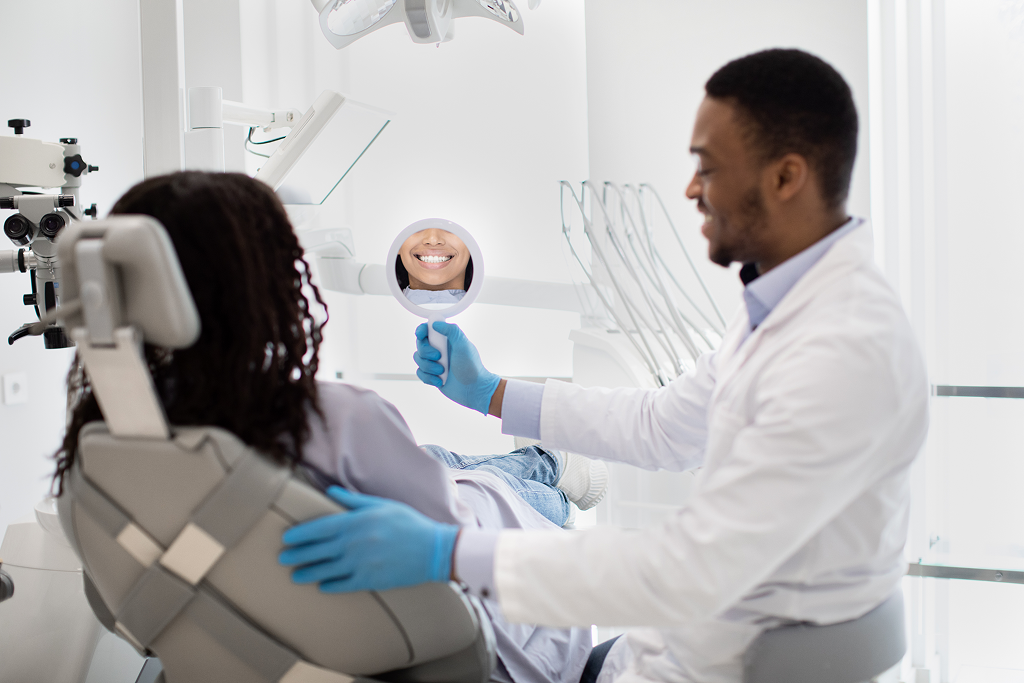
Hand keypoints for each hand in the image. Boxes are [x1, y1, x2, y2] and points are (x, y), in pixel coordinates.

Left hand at [279, 486, 458, 592]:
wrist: (434, 549)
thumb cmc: (408, 523)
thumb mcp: (382, 505)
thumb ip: (354, 500)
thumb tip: (331, 491)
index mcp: (356, 522)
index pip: (320, 528)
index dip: (301, 533)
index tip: (287, 537)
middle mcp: (354, 543)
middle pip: (318, 550)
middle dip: (298, 555)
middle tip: (282, 559)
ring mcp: (361, 563)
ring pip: (327, 570)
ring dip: (309, 573)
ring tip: (296, 576)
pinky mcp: (370, 580)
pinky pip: (344, 584)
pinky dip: (331, 586)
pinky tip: (322, 587)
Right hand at [413, 321, 500, 413]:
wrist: (474, 389)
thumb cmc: (472, 367)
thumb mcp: (464, 345)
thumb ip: (452, 331)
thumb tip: (436, 324)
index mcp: (446, 339)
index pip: (428, 329)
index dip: (421, 330)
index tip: (421, 335)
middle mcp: (439, 349)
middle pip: (420, 345)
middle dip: (426, 352)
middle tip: (439, 356)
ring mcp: (435, 362)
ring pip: (418, 359)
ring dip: (428, 366)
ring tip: (442, 371)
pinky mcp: (432, 375)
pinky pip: (420, 373)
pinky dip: (428, 378)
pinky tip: (440, 381)